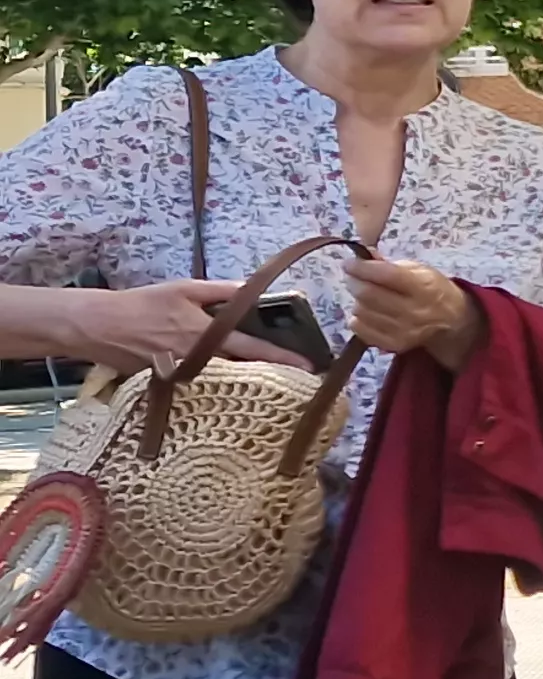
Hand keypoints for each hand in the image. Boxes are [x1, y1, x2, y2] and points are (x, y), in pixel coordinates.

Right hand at [68, 281, 302, 373]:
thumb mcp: (184, 289)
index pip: (252, 350)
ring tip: (272, 385)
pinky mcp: (166, 386)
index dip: (281, 359)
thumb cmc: (143, 304)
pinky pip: (198, 389)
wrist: (97, 325)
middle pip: (241, 373)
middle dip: (268, 376)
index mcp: (205, 335)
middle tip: (297, 380)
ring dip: (244, 384)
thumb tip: (251, 289)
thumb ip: (221, 291)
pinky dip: (215, 387)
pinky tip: (230, 388)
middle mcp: (196, 360)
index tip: (308, 368)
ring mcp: (181, 377)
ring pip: (221, 384)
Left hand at [343, 257, 481, 366]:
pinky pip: (360, 330)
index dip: (361, 268)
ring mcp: (403, 330)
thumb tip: (362, 258)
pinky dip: (358, 318)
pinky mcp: (393, 344)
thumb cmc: (432, 289)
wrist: (452, 321)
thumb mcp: (419, 270)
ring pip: (361, 311)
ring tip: (366, 296)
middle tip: (353, 277)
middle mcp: (413, 311)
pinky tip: (368, 313)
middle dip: (354, 282)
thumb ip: (389, 265)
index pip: (385, 275)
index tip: (349, 263)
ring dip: (358, 300)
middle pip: (368, 294)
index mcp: (423, 287)